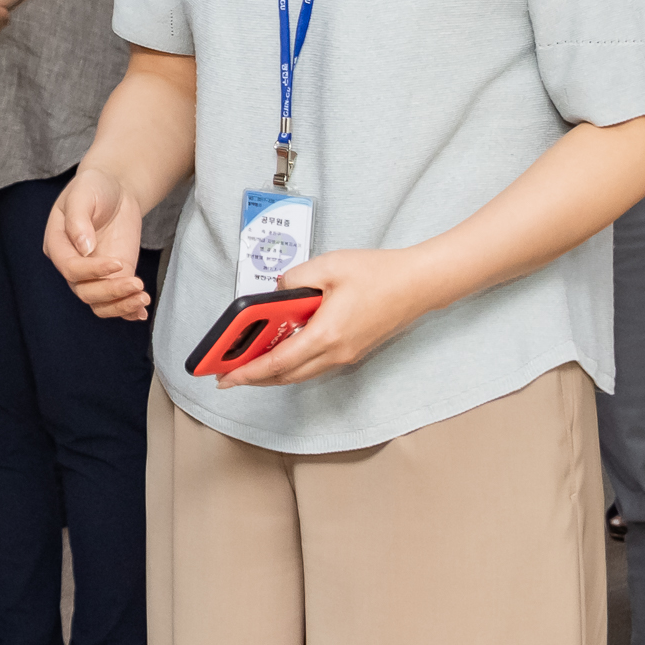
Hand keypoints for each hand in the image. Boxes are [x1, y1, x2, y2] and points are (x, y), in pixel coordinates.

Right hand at [43, 163, 148, 319]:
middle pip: (85, 291)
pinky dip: (127, 311)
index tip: (118, 263)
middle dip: (111, 292)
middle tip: (137, 284)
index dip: (93, 271)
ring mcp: (93, 274)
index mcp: (58, 244)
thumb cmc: (94, 186)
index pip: (70, 268)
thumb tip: (84, 249)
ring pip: (99, 303)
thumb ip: (79, 219)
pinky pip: (114, 302)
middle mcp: (72, 264)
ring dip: (120, 306)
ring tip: (143, 298)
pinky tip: (141, 312)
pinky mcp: (112, 276)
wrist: (115, 188)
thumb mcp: (83, 194)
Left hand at [217, 247, 438, 387]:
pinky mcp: (353, 351)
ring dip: (273, 373)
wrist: (418, 284)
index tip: (226, 377)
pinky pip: (315, 365)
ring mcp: (346, 355)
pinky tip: (281, 351)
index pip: (278, 362)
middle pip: (287, 375)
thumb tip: (277, 292)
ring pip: (301, 373)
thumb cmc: (378, 273)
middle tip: (228, 375)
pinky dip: (293, 364)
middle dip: (255, 378)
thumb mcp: (327, 266)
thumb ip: (294, 279)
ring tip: (248, 364)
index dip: (248, 372)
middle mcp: (336, 352)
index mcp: (326, 334)